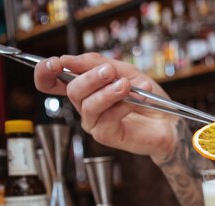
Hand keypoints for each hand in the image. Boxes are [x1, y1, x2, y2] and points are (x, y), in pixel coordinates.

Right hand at [34, 53, 177, 163]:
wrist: (169, 120)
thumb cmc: (147, 96)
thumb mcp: (125, 71)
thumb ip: (99, 64)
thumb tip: (70, 59)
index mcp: (85, 88)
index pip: (52, 82)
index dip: (45, 72)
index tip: (55, 63)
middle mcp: (85, 106)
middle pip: (72, 90)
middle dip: (90, 77)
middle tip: (110, 72)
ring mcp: (94, 122)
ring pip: (87, 105)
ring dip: (108, 92)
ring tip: (126, 86)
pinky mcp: (106, 136)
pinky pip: (105, 119)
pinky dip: (122, 106)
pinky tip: (136, 100)